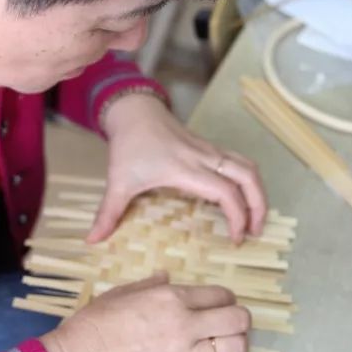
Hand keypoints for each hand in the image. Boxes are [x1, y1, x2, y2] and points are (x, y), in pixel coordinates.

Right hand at [40, 273, 249, 351]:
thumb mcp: (120, 293)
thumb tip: (166, 277)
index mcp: (171, 298)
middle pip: (238, 320)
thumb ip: (149, 285)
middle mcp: (184, 325)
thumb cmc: (93, 325)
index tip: (218, 306)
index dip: (224, 299)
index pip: (221, 294)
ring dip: (235, 347)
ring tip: (223, 349)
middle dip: (239, 321)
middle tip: (227, 327)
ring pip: (236, 349)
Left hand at [90, 93, 266, 243]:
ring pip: (249, 167)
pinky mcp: (211, 149)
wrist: (135, 111)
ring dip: (258, 193)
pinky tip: (241, 201)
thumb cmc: (128, 146)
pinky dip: (248, 182)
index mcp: (185, 168)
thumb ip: (108, 213)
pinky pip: (240, 163)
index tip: (234, 239)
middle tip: (254, 233)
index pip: (225, 192)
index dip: (237, 216)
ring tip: (254, 220)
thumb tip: (92, 240)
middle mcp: (204, 158)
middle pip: (248, 177)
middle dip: (259, 207)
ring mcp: (211, 151)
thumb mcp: (118, 181)